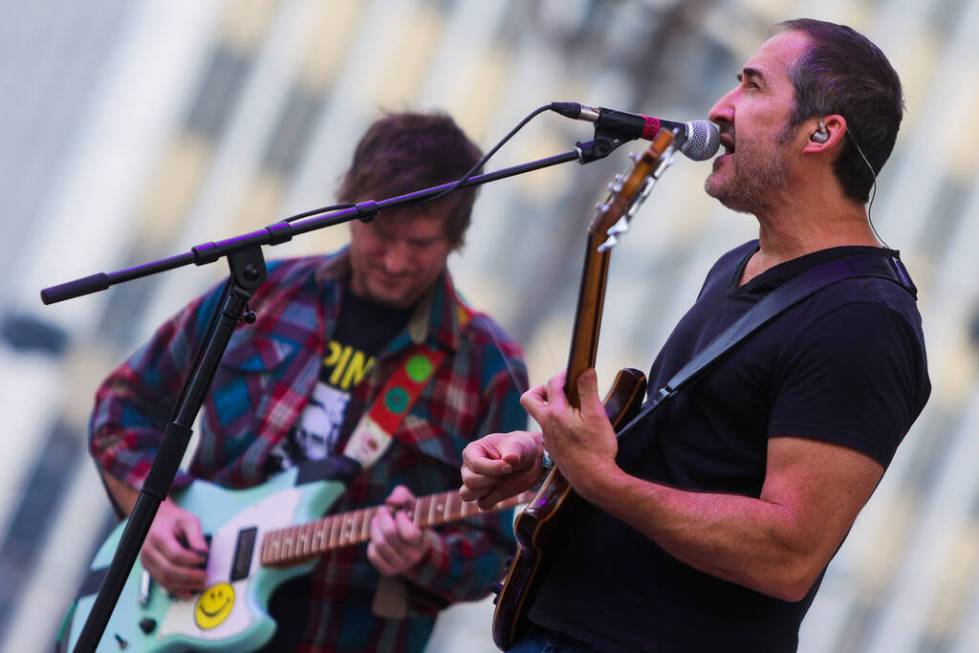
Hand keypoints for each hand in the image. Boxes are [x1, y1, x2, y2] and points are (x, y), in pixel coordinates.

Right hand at [140, 498, 208, 598]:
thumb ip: (196, 536)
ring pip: (164, 581)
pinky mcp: (150, 570)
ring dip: (184, 586)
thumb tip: (204, 553)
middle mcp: (149, 552)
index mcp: (158, 536)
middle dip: (189, 577)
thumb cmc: (173, 520)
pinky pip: (163, 584)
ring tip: (200, 584)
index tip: (204, 560)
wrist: (157, 520)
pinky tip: (190, 591)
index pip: (175, 554)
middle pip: (168, 571)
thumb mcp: (188, 521)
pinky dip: (177, 590)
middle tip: (205, 576)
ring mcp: (147, 563)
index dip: (191, 560)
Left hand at [367, 485, 434, 576]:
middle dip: (382, 517)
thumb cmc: (411, 520)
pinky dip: (372, 543)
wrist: (412, 547)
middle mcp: (413, 555)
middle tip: (382, 511)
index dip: (401, 518)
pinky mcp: (388, 571)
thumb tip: (390, 501)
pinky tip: (378, 537)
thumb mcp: (411, 505)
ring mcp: (401, 565)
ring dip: (374, 527)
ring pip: (379, 543)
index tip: (400, 512)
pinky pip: (372, 554)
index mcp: (423, 539)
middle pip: (389, 534)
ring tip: (377, 521)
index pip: (410, 533)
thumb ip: (402, 495)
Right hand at [460, 431, 543, 508]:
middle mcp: (468, 468)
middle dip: (491, 479)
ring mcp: (474, 483)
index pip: (475, 465)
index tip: (509, 467)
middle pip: (470, 480)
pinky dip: (493, 500)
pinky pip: (482, 504)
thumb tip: (510, 460)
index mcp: (472, 451)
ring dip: (486, 491)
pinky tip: (503, 488)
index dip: (493, 468)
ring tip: (501, 481)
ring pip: (467, 495)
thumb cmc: (519, 448)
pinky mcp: (484, 496)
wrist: (529, 462)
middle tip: (507, 472)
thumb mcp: (518, 445)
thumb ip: (513, 452)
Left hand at [521, 369, 618, 500]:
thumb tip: (585, 370)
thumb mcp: (596, 414)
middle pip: (530, 399)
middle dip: (542, 388)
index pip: (552, 384)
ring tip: (573, 405)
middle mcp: (546, 425)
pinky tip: (574, 425)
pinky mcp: (553, 449)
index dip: (563, 374)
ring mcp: (548, 438)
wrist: (593, 480)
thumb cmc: (596, 448)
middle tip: (561, 388)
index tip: (575, 372)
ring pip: (541, 415)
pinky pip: (548, 428)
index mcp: (554, 413)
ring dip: (551, 405)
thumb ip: (588, 390)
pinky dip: (557, 421)